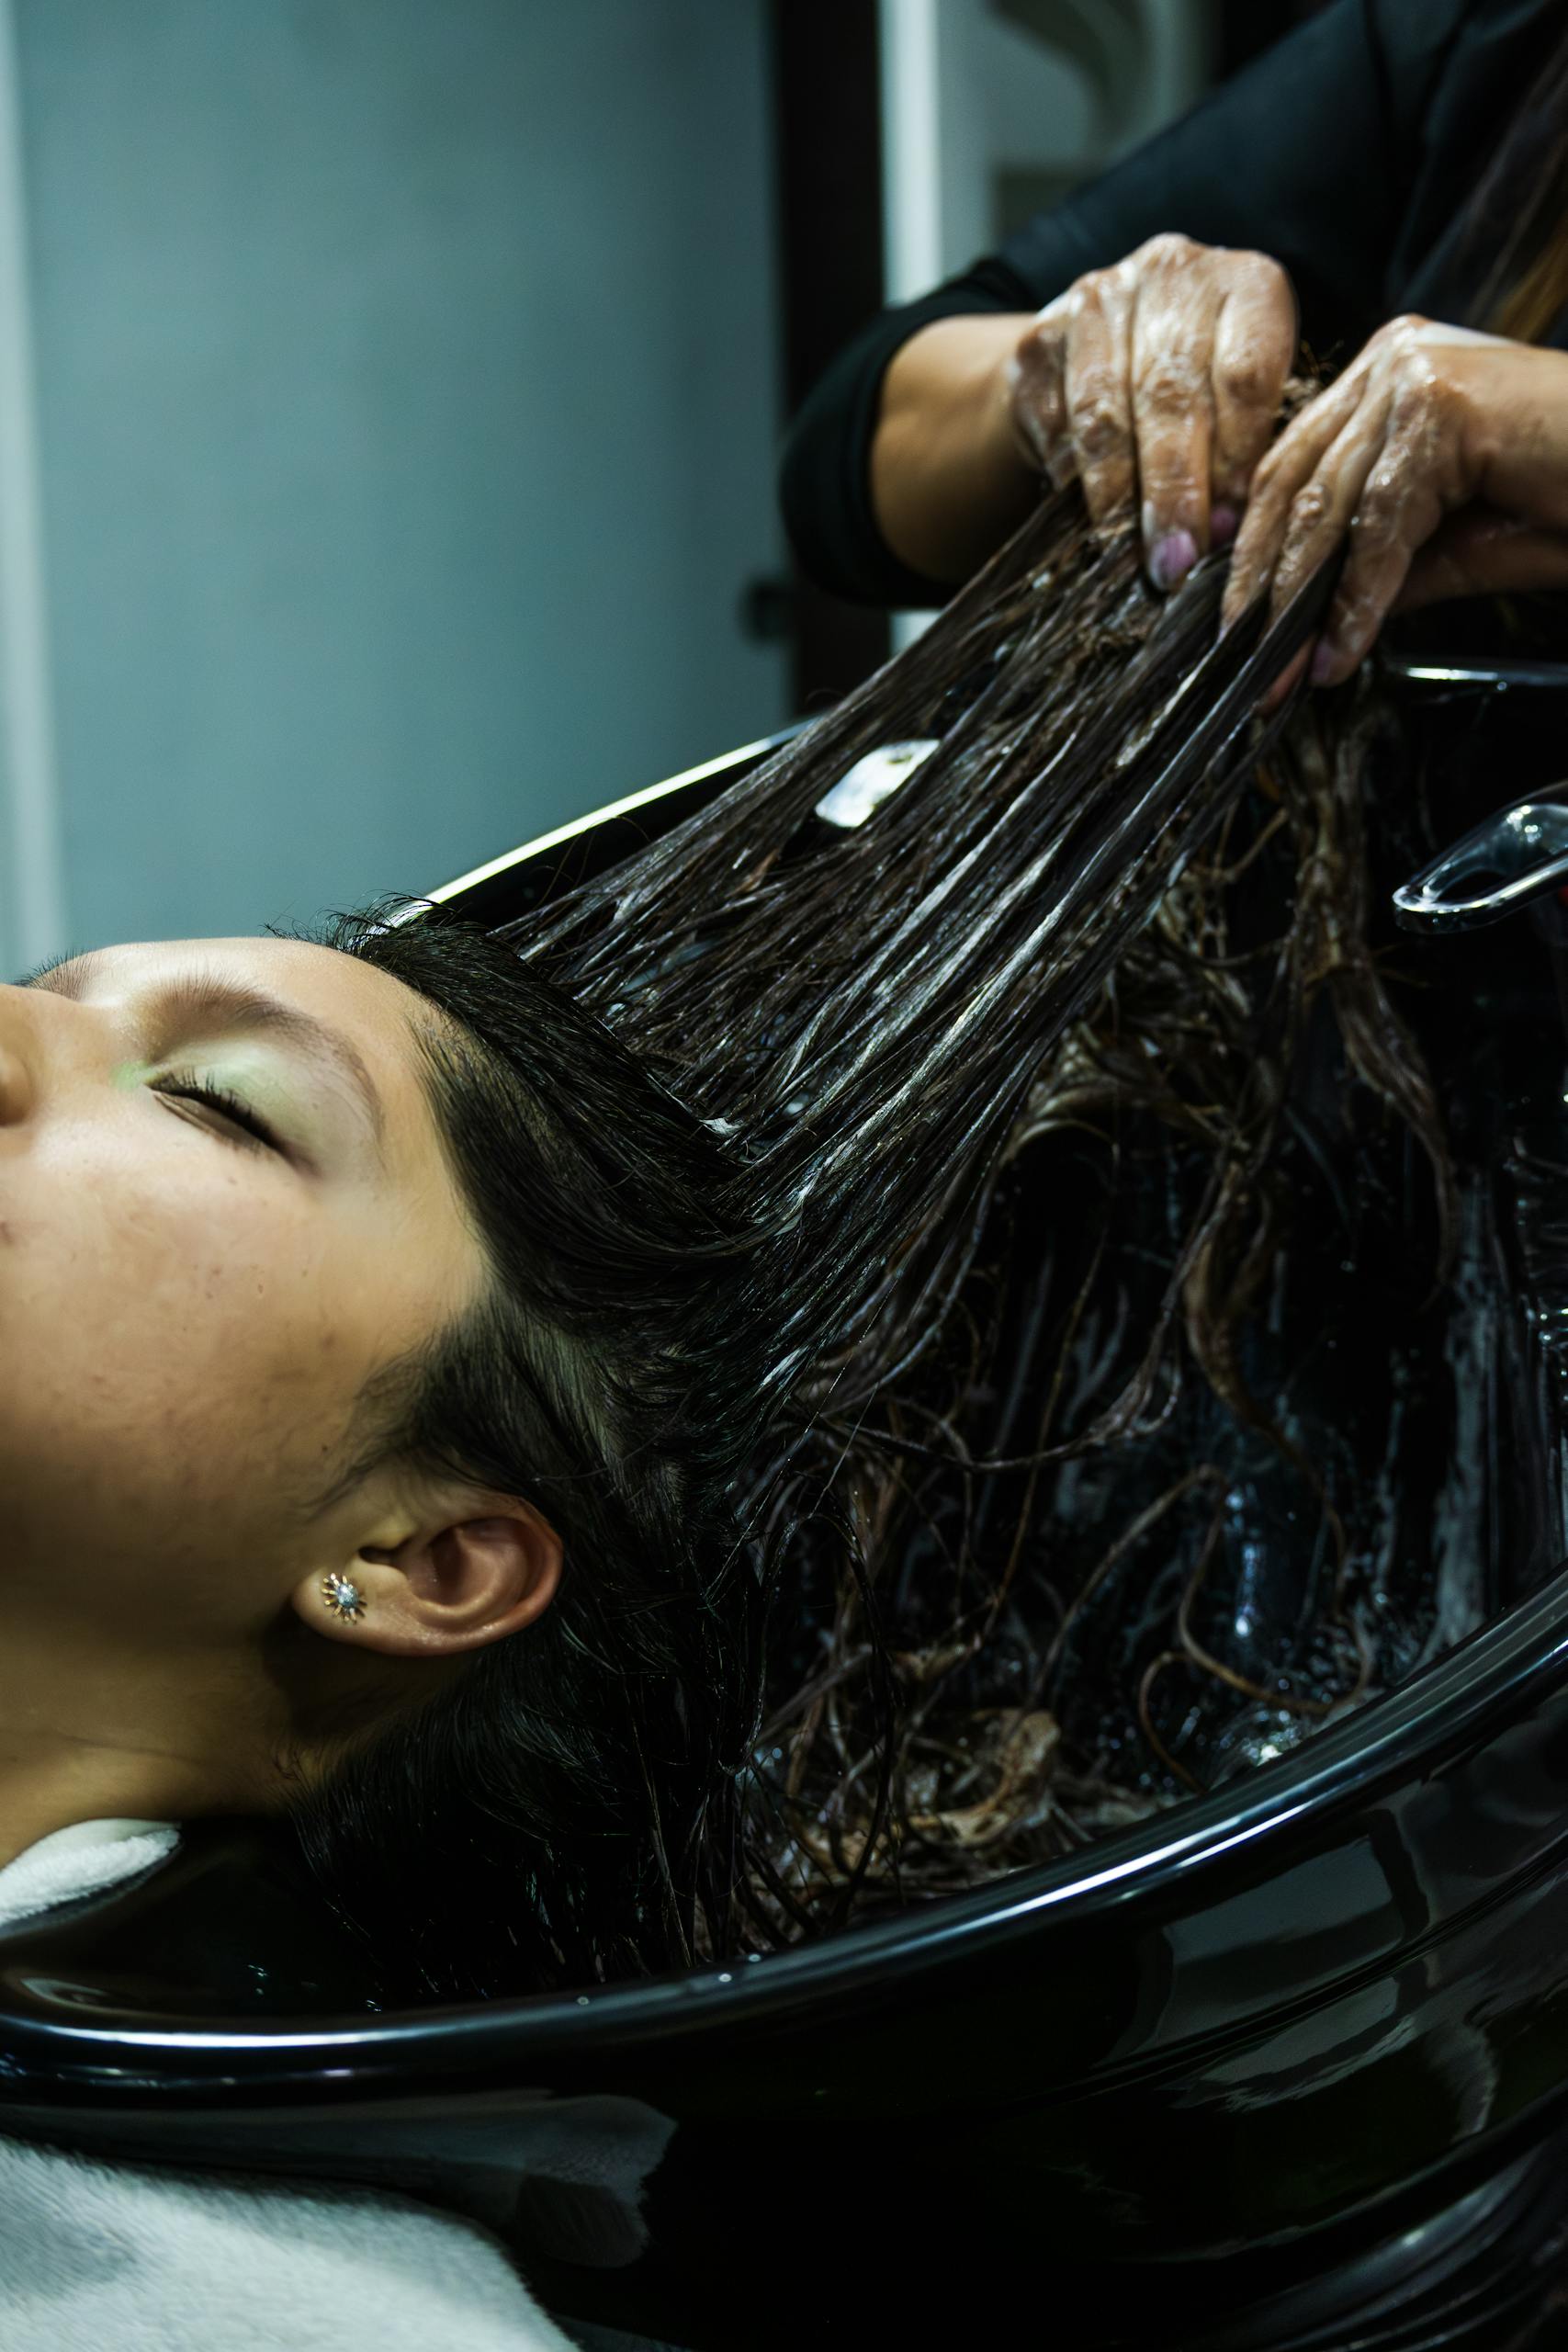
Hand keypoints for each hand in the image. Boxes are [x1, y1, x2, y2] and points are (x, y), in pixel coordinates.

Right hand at [1008, 232, 1295, 587]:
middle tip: (1179, 560)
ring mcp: (1098, 299)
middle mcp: (1172, 273)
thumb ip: (1246, 451)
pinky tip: (1093, 524)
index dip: (1237, 457)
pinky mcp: (1039, 339)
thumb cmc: (1200, 390)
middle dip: (1175, 491)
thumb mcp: (1243, 404)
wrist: (1103, 353)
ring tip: (1133, 555)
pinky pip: (1056, 423)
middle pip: (1172, 393)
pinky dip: (1074, 482)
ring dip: (1119, 496)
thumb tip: (1227, 532)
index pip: (1245, 372)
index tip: (1230, 526)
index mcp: (1244, 282)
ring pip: (1106, 411)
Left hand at [1221, 318, 1567, 688]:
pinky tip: (1341, 650)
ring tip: (1284, 674)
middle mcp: (1396, 362)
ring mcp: (1416, 374)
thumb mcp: (1466, 545)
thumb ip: (1389, 569)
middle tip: (1248, 668)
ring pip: (1329, 508)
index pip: (1298, 472)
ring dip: (1299, 605)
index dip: (1261, 557)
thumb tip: (1319, 615)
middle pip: (1297, 486)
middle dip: (1264, 588)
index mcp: (1394, 377)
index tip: (1242, 630)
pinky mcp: (1443, 407)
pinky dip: (1356, 598)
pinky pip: (1379, 523)